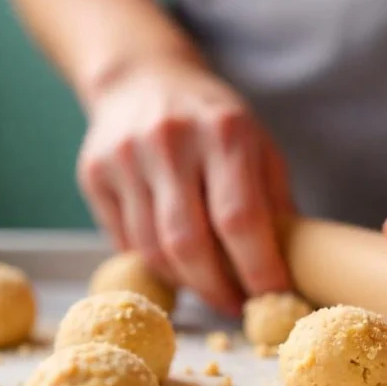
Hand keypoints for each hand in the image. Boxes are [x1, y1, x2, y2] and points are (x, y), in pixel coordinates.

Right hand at [76, 57, 292, 314]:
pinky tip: (175, 263)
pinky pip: (124, 242)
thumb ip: (275, 202)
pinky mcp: (93, 173)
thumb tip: (294, 268)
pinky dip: (154, 264)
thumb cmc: (213, 121)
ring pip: (153, 250)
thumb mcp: (258, 145)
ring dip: (185, 282)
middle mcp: (170, 140)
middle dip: (217, 289)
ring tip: (209, 287)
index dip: (258, 270)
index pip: (240, 219)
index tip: (273, 298)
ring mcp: (125, 156)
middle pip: (190, 243)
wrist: (141, 78)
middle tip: (236, 307)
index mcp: (224, 131)